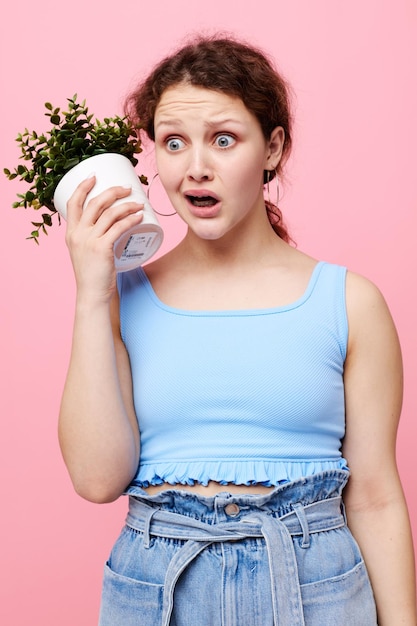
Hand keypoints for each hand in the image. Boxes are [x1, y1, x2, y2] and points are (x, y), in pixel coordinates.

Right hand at [65, 175, 143, 301]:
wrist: (91, 294)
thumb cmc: (92, 275)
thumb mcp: (85, 252)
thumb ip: (93, 238)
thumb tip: (112, 226)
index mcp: (71, 233)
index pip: (73, 203)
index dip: (83, 187)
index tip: (94, 176)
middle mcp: (77, 234)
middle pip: (94, 203)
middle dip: (112, 191)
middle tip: (127, 188)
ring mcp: (89, 240)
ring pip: (109, 213)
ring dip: (127, 205)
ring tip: (139, 203)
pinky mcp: (102, 248)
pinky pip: (118, 227)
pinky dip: (130, 219)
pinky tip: (139, 216)